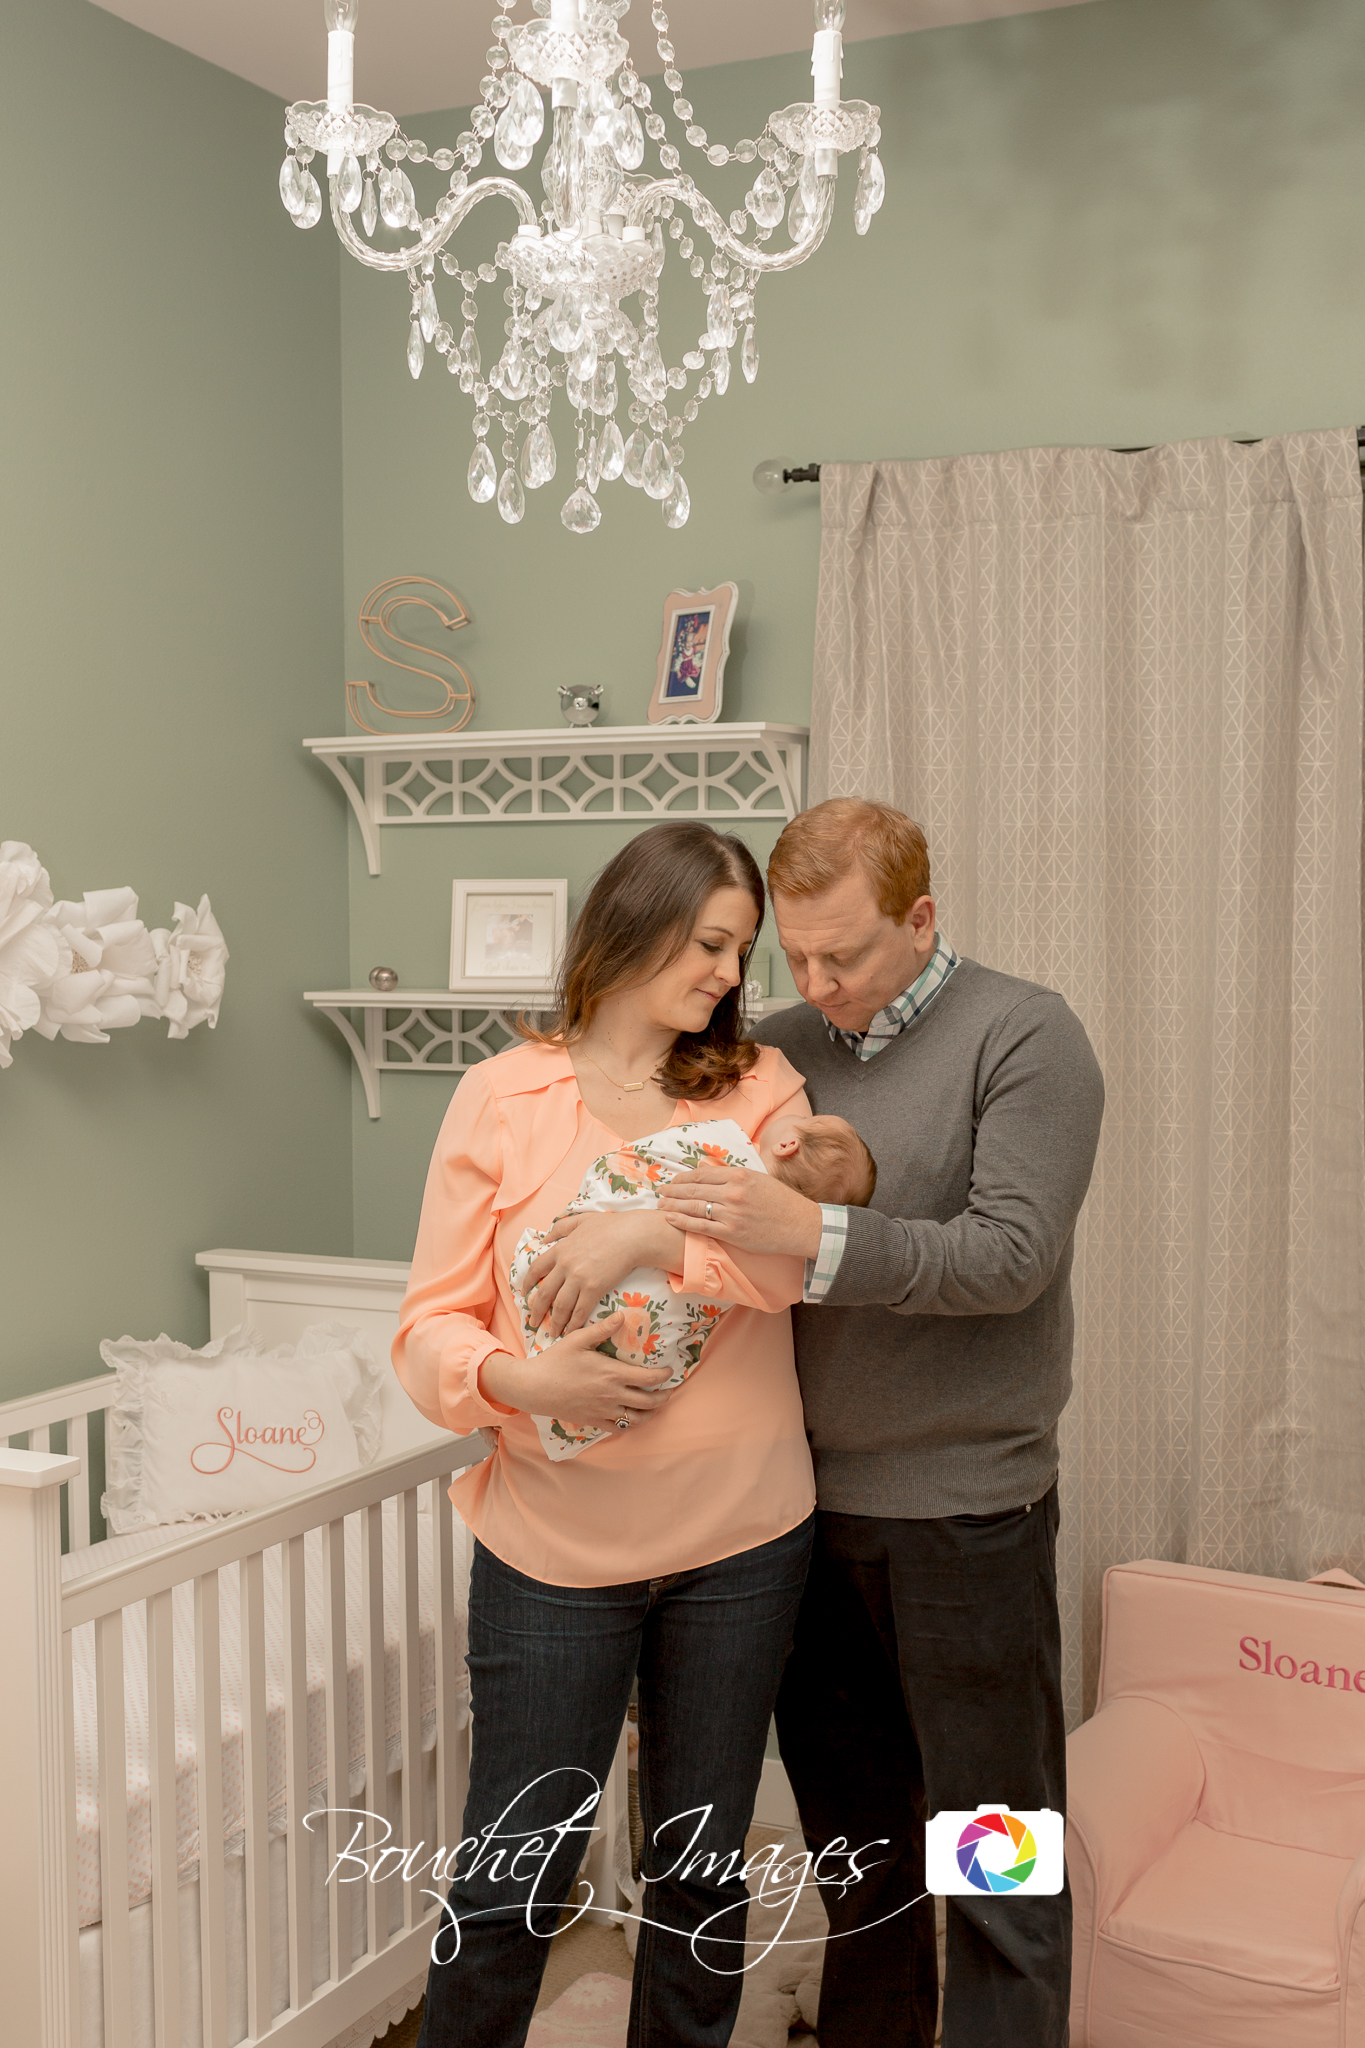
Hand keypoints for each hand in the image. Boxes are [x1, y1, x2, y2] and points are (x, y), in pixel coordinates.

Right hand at [480, 1316, 676, 1430]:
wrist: (533, 1388)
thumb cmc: (555, 1361)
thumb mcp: (578, 1339)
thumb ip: (602, 1328)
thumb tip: (623, 1315)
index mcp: (612, 1374)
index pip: (650, 1379)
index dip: (664, 1376)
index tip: (670, 1371)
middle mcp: (612, 1395)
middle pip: (649, 1402)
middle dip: (664, 1397)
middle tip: (669, 1391)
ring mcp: (603, 1411)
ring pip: (636, 1419)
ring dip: (650, 1414)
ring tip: (655, 1407)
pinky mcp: (593, 1421)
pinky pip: (618, 1428)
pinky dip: (628, 1424)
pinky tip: (630, 1417)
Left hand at [523, 1209, 680, 1336]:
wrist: (632, 1236)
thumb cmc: (610, 1226)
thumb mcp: (580, 1220)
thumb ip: (561, 1228)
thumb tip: (545, 1238)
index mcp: (560, 1249)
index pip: (536, 1269)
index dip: (527, 1284)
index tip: (524, 1294)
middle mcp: (565, 1265)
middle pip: (544, 1293)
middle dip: (536, 1310)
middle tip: (533, 1322)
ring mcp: (578, 1278)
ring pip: (560, 1306)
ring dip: (554, 1322)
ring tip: (553, 1332)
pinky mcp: (594, 1288)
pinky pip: (579, 1311)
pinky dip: (573, 1323)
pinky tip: (571, 1331)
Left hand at [658, 1165, 823, 1258]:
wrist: (800, 1225)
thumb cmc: (781, 1201)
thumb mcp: (757, 1178)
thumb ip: (730, 1174)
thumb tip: (703, 1168)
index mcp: (739, 1175)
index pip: (702, 1174)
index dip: (683, 1177)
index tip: (673, 1179)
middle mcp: (733, 1193)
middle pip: (694, 1190)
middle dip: (673, 1190)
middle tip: (660, 1191)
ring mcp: (731, 1214)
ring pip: (694, 1207)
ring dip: (673, 1205)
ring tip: (661, 1204)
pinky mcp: (732, 1233)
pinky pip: (701, 1227)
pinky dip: (683, 1222)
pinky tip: (671, 1218)